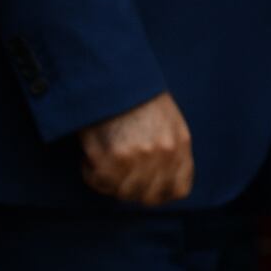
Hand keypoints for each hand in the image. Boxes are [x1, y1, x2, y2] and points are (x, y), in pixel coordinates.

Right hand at [80, 91, 195, 206]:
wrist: (112, 74)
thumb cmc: (136, 95)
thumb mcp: (168, 119)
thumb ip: (171, 150)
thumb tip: (162, 179)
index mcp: (180, 144)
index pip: (178, 189)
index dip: (160, 192)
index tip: (145, 187)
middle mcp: (163, 155)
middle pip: (148, 196)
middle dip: (132, 189)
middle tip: (118, 173)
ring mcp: (138, 159)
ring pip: (122, 193)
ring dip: (110, 181)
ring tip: (104, 160)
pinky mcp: (110, 159)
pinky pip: (98, 181)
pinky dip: (90, 172)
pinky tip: (90, 156)